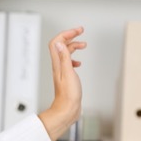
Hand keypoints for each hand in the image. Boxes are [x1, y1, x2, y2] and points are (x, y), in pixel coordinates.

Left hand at [38, 26, 85, 140]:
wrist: (67, 110)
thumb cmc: (68, 95)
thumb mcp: (68, 73)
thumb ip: (64, 57)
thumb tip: (58, 42)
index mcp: (57, 64)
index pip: (56, 42)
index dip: (66, 33)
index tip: (77, 30)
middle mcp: (58, 66)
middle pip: (60, 46)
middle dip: (70, 36)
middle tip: (81, 31)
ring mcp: (61, 72)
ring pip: (65, 54)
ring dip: (74, 46)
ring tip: (83, 45)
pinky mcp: (66, 78)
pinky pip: (68, 64)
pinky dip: (74, 59)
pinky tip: (79, 63)